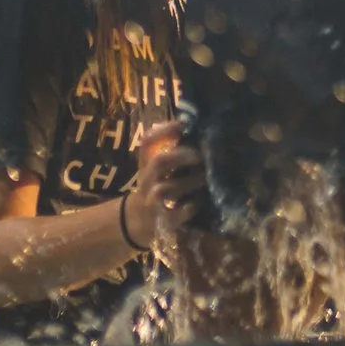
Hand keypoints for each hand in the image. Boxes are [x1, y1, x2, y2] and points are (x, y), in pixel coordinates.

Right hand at [122, 121, 205, 246]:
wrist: (137, 222)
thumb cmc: (156, 187)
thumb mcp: (159, 169)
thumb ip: (174, 153)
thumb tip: (201, 131)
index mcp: (146, 164)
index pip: (147, 142)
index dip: (165, 131)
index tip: (185, 124)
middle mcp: (146, 180)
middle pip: (158, 162)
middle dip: (181, 155)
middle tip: (201, 154)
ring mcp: (152, 201)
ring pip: (165, 188)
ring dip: (189, 181)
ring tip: (206, 177)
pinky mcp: (161, 222)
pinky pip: (175, 214)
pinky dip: (190, 207)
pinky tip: (198, 202)